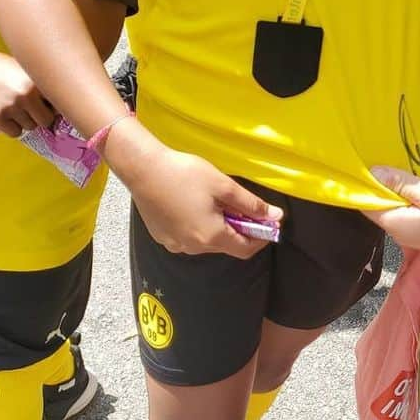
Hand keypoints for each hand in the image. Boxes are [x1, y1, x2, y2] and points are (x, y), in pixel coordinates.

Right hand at [0, 48, 55, 136]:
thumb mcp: (23, 68)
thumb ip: (39, 84)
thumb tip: (57, 103)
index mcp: (35, 80)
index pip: (58, 103)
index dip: (55, 106)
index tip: (51, 107)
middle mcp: (26, 94)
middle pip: (46, 120)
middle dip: (41, 116)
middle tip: (32, 110)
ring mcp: (11, 107)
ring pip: (31, 127)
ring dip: (25, 121)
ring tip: (15, 108)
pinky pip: (15, 133)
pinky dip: (13, 127)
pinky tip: (8, 115)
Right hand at [123, 141, 282, 258]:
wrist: (143, 169)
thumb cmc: (185, 175)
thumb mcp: (224, 186)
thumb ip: (252, 205)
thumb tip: (276, 216)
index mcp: (212, 237)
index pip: (246, 250)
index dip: (261, 238)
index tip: (268, 222)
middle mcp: (193, 247)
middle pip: (226, 245)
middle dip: (239, 228)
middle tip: (241, 205)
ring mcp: (175, 244)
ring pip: (207, 242)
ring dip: (218, 227)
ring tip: (214, 201)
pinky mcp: (163, 237)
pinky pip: (189, 237)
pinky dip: (198, 226)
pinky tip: (193, 205)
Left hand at [369, 166, 419, 270]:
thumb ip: (404, 183)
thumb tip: (376, 172)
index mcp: (396, 222)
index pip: (365, 202)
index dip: (363, 181)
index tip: (364, 159)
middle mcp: (400, 230)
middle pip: (380, 202)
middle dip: (381, 179)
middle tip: (386, 153)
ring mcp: (413, 230)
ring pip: (396, 203)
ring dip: (398, 184)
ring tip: (404, 161)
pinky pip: (411, 207)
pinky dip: (412, 192)